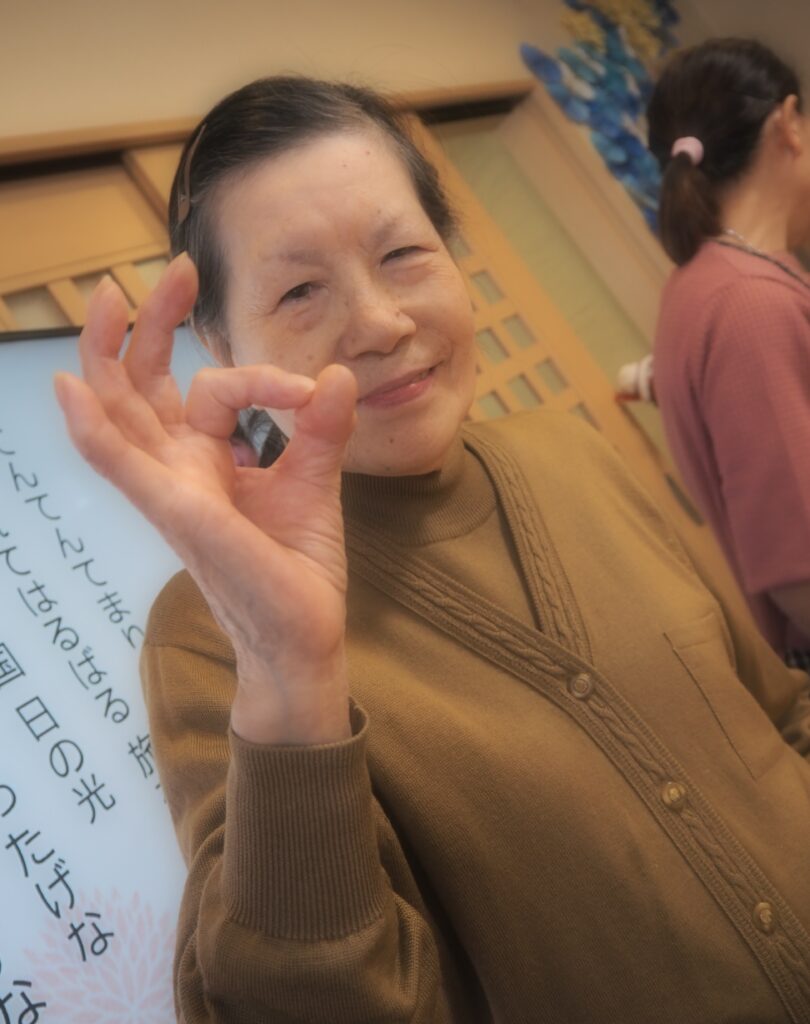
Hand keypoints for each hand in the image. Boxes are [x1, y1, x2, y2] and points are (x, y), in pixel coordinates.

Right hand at [55, 254, 356, 743]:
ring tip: (109, 297)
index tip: (314, 390)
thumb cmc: (296, 569)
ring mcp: (172, 492)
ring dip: (112, 352)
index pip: (218, 389)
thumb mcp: (314, 485)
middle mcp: (180, 471)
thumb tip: (338, 375)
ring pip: (124, 411)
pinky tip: (71, 387)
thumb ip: (321, 431)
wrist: (302, 638)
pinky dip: (94, 429)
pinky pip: (124, 465)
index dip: (266, 377)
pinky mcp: (182, 514)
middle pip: (145, 386)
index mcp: (208, 462)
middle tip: (174, 272)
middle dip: (153, 325)